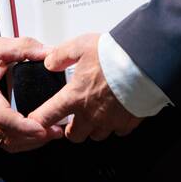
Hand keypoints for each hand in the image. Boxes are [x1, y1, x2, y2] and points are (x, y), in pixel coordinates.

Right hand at [0, 36, 65, 151]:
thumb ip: (25, 47)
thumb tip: (49, 52)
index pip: (1, 116)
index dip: (23, 125)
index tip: (41, 126)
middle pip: (6, 134)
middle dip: (33, 137)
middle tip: (55, 130)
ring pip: (4, 142)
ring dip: (29, 142)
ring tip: (50, 133)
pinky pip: (1, 141)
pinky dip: (20, 141)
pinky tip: (35, 134)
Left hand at [27, 33, 142, 141]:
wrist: (145, 63)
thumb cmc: (114, 55)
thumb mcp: (81, 45)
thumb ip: (61, 55)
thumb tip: (50, 62)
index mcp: (74, 97)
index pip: (47, 116)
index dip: (38, 121)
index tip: (35, 121)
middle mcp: (90, 114)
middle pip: (74, 135)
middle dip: (71, 129)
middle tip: (74, 117)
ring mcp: (110, 121)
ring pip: (96, 136)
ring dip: (94, 128)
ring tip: (97, 113)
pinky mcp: (128, 122)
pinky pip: (118, 131)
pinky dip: (116, 125)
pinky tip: (117, 112)